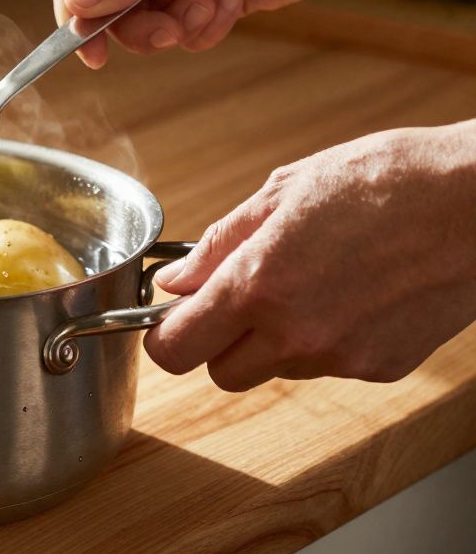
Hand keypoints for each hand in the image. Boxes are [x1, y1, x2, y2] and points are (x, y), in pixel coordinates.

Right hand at [50, 0, 364, 67]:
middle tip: (171, 31)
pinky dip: (209, 25)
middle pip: (108, 7)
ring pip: (148, 26)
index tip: (89, 49)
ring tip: (214, 4)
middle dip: (142, 26)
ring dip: (181, 25)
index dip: (76, 10)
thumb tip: (81, 0)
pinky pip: (184, 32)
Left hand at [145, 121, 475, 391]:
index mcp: (258, 284)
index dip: (165, 335)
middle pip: (220, 374)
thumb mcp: (284, 191)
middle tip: (241, 298)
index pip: (174, 350)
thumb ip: (219, 245)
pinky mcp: (381, 368)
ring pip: (276, 370)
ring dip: (275, 341)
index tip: (173, 317)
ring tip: (313, 281)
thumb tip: (174, 282)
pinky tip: (353, 293)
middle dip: (219, 342)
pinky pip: (327, 367)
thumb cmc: (387, 180)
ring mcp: (341, 358)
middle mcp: (295, 333)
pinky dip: (326, 341)